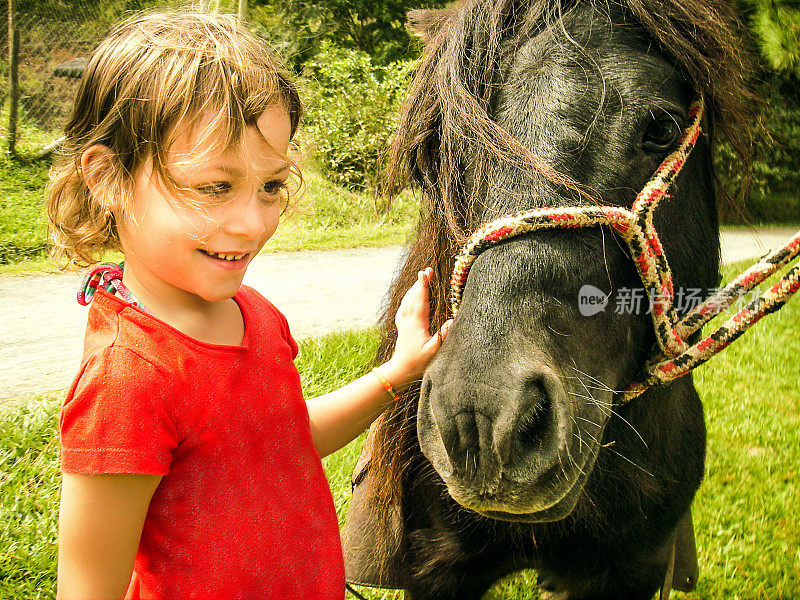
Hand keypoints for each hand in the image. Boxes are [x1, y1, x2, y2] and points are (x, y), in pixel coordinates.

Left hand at [382, 267, 452, 387]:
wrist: (399, 371)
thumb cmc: (417, 363)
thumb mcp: (433, 352)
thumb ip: (443, 336)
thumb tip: (452, 320)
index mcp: (417, 324)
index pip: (421, 300)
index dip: (423, 285)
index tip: (424, 272)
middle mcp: (409, 321)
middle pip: (414, 297)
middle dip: (420, 283)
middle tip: (427, 270)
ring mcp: (404, 324)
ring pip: (407, 302)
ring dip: (414, 289)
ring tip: (420, 279)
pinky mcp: (402, 329)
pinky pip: (403, 309)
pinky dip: (407, 300)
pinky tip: (408, 299)